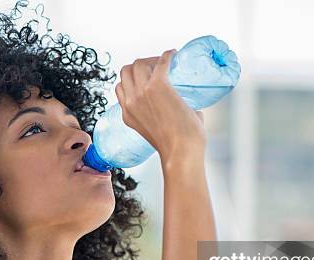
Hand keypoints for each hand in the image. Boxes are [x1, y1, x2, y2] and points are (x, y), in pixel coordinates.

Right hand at [115, 49, 206, 163]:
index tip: (146, 77)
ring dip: (152, 59)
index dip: (132, 79)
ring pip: (139, 63)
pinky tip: (174, 54)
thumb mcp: (157, 132)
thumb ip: (165, 119)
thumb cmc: (177, 148)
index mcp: (128, 115)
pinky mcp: (158, 86)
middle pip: (127, 71)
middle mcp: (131, 102)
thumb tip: (192, 111)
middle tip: (157, 67)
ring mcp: (142, 93)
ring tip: (165, 62)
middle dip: (140, 65)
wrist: (181, 152)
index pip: (120, 88)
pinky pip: (161, 62)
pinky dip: (167, 56)